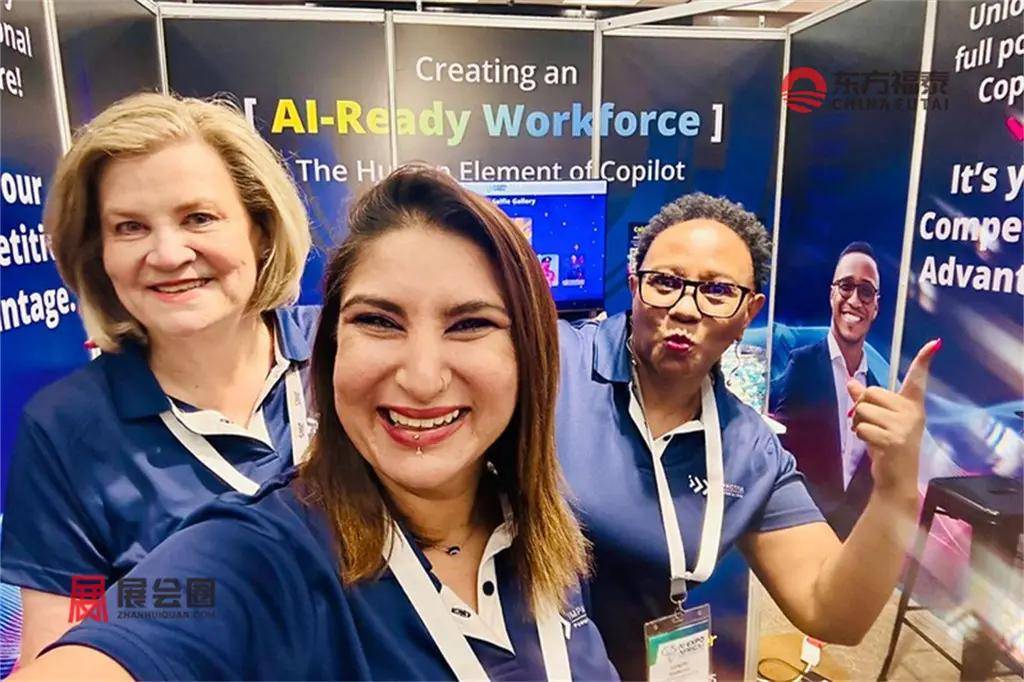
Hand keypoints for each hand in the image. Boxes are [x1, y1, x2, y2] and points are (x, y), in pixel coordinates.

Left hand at [846, 339, 940, 497]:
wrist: (897, 478)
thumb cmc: (887, 447)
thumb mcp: (879, 421)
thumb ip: (868, 402)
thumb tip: (852, 383)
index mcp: (912, 405)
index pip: (917, 379)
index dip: (924, 360)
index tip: (935, 343)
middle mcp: (912, 412)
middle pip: (870, 392)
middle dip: (862, 408)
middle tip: (872, 426)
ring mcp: (905, 426)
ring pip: (863, 409)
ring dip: (858, 423)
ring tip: (873, 436)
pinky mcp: (894, 438)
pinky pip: (861, 427)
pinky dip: (860, 436)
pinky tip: (874, 446)